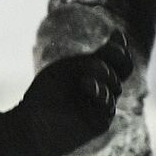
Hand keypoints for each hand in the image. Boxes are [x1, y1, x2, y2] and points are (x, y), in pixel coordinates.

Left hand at [16, 30, 133, 152]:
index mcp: (96, 74)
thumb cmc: (47, 92)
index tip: (116, 35)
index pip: (118, 60)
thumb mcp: (71, 67)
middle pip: (124, 70)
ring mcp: (103, 106)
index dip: (121, 48)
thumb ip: (97, 56)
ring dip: (106, 76)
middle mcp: (103, 88)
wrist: (31, 122)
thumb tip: (121, 33)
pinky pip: (109, 106)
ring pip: (116, 87)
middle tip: (109, 50)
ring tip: (86, 77)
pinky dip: (102, 93)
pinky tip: (88, 85)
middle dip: (117, 58)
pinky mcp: (100, 122)